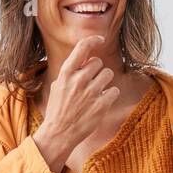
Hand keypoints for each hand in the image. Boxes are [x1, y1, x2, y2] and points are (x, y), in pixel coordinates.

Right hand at [33, 34, 121, 171]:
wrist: (59, 133)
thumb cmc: (58, 109)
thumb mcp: (58, 85)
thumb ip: (71, 72)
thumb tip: (85, 59)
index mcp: (66, 73)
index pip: (82, 48)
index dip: (93, 40)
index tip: (100, 39)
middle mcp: (79, 80)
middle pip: (98, 63)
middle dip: (96, 71)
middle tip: (90, 83)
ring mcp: (91, 92)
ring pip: (108, 74)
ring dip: (104, 82)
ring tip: (95, 92)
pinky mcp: (101, 105)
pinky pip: (114, 90)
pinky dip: (110, 95)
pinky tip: (101, 101)